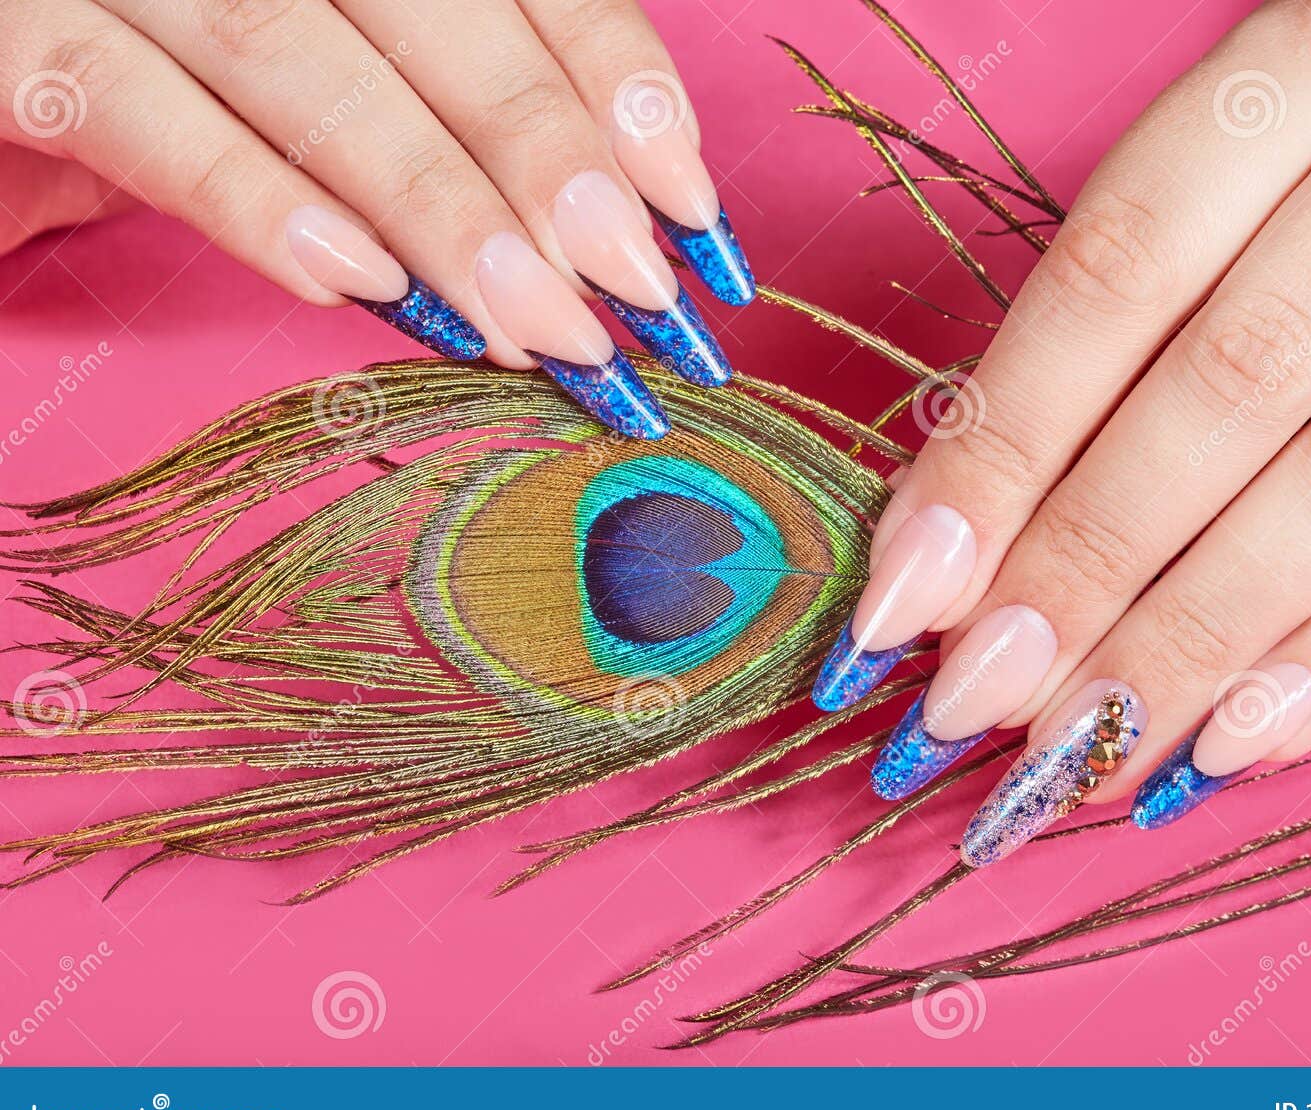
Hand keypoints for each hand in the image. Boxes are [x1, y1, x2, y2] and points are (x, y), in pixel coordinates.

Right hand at [1, 0, 755, 438]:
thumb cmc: (168, 76)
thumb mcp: (327, 78)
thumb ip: (442, 126)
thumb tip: (599, 243)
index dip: (613, 81)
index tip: (690, 209)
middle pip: (431, 11)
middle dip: (547, 159)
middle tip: (633, 294)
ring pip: (304, 62)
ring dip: (437, 207)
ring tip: (536, 325)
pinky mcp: (3, 35)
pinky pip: (132, 109)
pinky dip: (252, 197)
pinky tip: (359, 285)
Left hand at [811, 0, 1310, 860]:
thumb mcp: (1223, 185)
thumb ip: (1102, 335)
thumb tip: (957, 548)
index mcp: (1302, 68)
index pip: (1116, 274)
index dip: (1002, 448)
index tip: (907, 595)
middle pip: (1234, 389)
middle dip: (1088, 568)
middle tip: (980, 702)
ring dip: (1198, 641)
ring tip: (1085, 749)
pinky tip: (1233, 741)